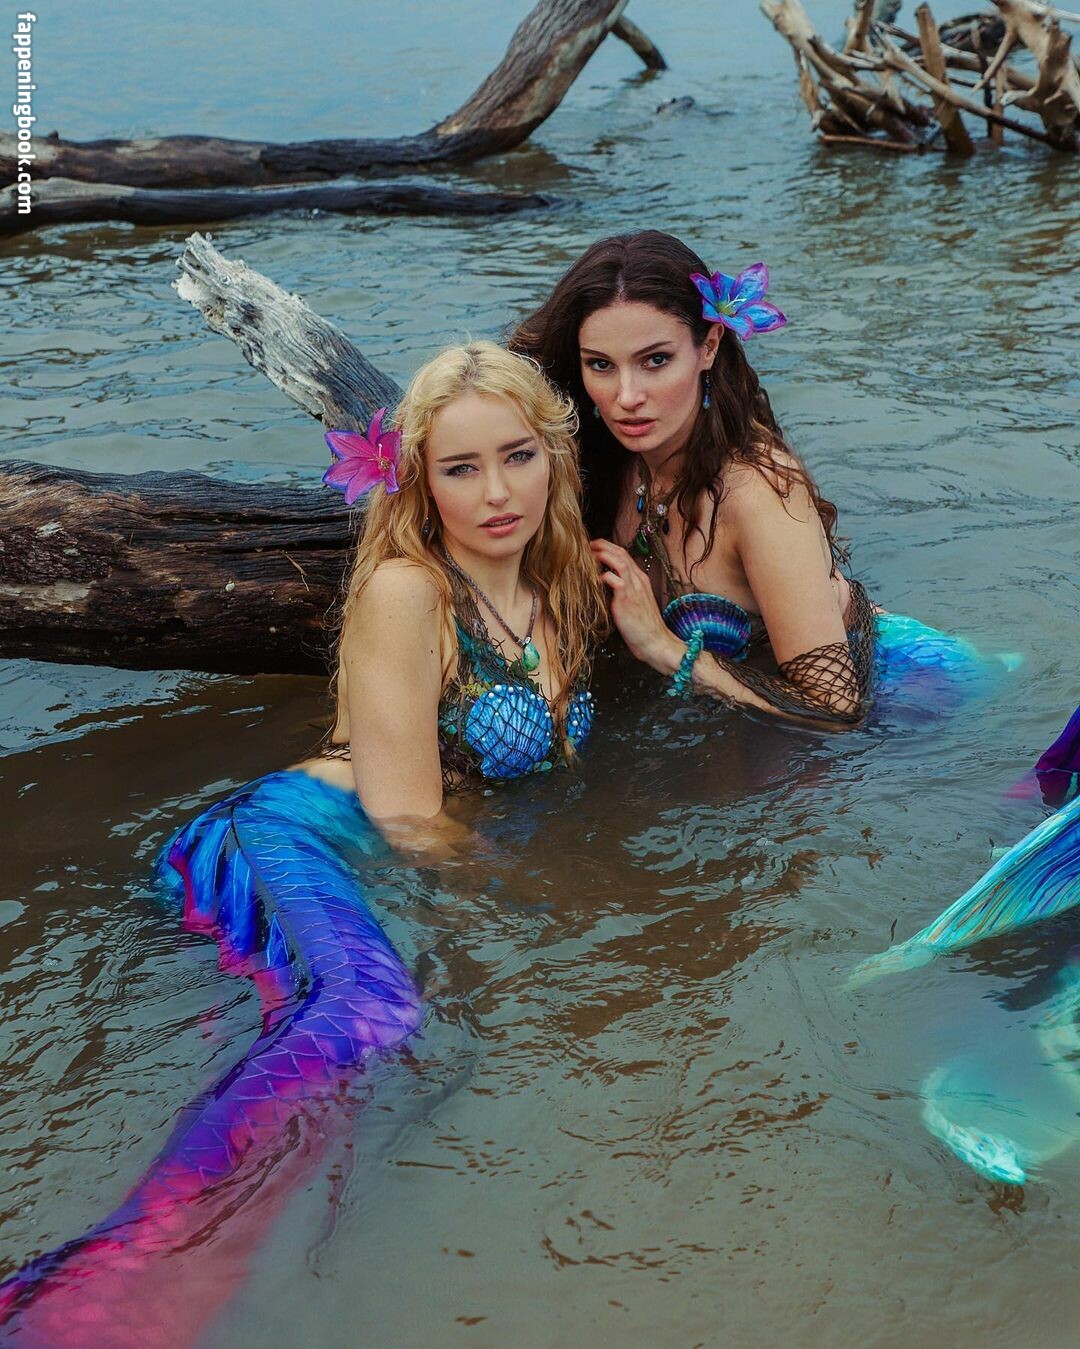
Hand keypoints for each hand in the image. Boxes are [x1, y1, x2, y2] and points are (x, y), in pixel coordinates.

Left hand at [590, 538, 682, 672]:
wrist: (655, 641)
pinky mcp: (627, 600)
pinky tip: (595, 577)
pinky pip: (615, 581)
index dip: (610, 548)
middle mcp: (638, 581)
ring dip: (604, 555)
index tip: (596, 546)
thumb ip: (625, 590)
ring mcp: (634, 589)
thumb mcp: (637, 602)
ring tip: (591, 553)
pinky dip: (604, 576)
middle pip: (622, 554)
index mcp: (641, 580)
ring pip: (619, 563)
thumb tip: (608, 583)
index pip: (625, 556)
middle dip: (605, 546)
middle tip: (590, 544)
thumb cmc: (644, 626)